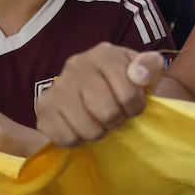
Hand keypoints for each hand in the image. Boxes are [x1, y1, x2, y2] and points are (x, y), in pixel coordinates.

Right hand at [35, 42, 166, 146]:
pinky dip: (78, 139)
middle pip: (105, 112)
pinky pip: (65, 138)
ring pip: (86, 128)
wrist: (96, 83)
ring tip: (99, 121)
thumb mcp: (145, 68)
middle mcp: (76, 66)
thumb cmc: (124, 78)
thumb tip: (139, 75)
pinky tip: (81, 125)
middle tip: (115, 115)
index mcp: (104, 54)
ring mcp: (57, 87)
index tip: (133, 105)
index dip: (135, 107)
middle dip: (116, 120)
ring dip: (98, 132)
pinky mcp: (43, 108)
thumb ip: (150, 66)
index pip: (128, 93)